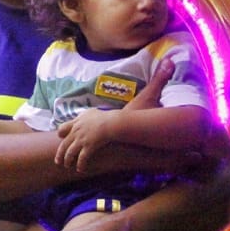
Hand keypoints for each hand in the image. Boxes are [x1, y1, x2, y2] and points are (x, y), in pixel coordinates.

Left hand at [53, 59, 175, 172]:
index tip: (60, 133)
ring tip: (67, 166)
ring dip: (68, 158)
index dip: (67, 128)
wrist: (128, 122)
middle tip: (59, 158)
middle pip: (67, 137)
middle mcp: (84, 125)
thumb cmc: (136, 112)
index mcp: (91, 115)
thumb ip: (156, 81)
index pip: (73, 121)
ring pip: (70, 150)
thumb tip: (169, 61)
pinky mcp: (90, 146)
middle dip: (63, 148)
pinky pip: (82, 158)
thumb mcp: (144, 97)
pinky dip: (81, 164)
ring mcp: (86, 136)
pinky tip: (81, 170)